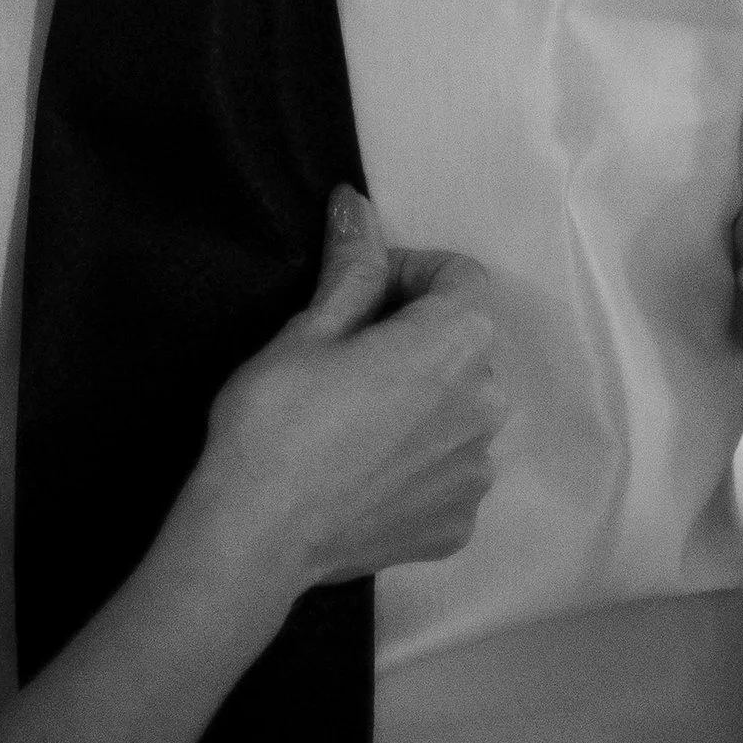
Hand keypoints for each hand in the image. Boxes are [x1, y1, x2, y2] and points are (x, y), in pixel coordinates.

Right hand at [186, 190, 506, 616]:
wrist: (255, 539)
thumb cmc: (277, 420)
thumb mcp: (310, 329)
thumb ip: (353, 266)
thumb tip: (357, 204)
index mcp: (457, 343)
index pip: (461, 276)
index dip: (409, 273)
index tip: (361, 296)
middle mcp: (488, 405)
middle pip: (465, 343)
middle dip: (418, 336)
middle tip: (349, 358)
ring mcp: (476, 473)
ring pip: (461, 409)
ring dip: (424, 400)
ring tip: (356, 419)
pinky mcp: (458, 525)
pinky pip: (450, 470)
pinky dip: (420, 461)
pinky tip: (366, 472)